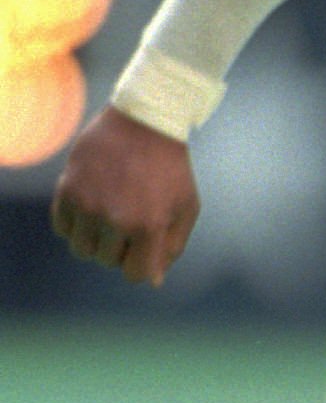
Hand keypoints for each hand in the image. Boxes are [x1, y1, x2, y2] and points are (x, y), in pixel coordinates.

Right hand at [50, 106, 198, 286]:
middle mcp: (115, 219)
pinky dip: (75, 222)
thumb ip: (171, 247)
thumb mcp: (185, 208)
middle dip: (119, 248)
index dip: (140, 264)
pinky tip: (91, 204)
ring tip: (108, 215)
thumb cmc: (170, 168)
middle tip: (128, 220)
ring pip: (82, 249)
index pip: (136, 275)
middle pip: (107, 261)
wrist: (145, 121)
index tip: (143, 247)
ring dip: (95, 239)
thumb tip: (153, 281)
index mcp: (149, 226)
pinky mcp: (68, 189)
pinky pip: (62, 227)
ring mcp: (88, 204)